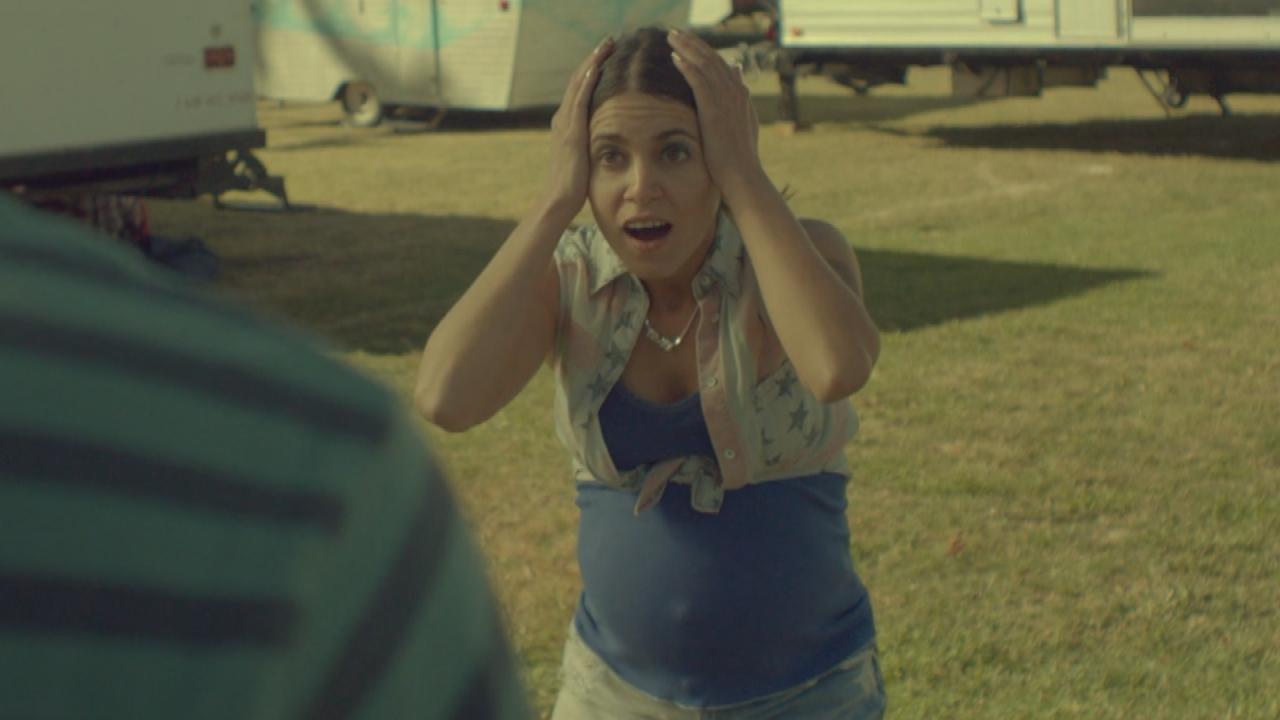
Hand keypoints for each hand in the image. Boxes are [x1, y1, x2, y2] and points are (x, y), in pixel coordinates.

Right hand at [542, 37, 613, 217]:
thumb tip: (609, 142)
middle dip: (594, 58)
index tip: (607, 54)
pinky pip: (579, 100)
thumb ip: (592, 145)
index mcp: (566, 124)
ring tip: (606, 45)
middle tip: (609, 41)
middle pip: (579, 79)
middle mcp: (563, 119)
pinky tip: (597, 66)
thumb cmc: (574, 188)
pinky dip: (587, 81)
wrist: (559, 201)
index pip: (580, 89)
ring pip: (579, 84)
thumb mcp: (585, 160)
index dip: (592, 69)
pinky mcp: (571, 132)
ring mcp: (565, 124)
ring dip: (592, 62)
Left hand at [668, 29, 764, 203]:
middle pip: (712, 58)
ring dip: (687, 47)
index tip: (688, 42)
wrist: (741, 175)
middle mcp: (735, 92)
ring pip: (705, 64)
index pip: (721, 64)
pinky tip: (675, 57)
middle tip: (675, 32)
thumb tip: (737, 69)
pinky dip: (687, 66)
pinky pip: (700, 80)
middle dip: (693, 43)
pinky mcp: (714, 109)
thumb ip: (739, 96)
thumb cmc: (738, 156)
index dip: (704, 50)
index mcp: (740, 94)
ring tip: (671, 37)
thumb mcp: (743, 121)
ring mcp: (726, 100)